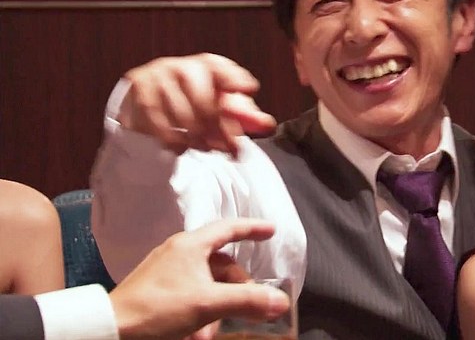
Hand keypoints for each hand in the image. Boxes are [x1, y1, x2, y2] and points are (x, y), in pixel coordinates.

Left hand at [109, 218, 288, 339]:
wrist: (110, 329)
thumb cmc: (158, 309)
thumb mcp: (208, 304)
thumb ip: (246, 301)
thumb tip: (280, 301)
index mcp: (191, 245)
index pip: (229, 228)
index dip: (252, 228)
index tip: (271, 231)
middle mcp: (179, 252)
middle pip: (221, 263)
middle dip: (237, 288)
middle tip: (249, 307)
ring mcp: (166, 271)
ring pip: (206, 282)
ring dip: (218, 305)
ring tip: (215, 331)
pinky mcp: (157, 289)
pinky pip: (190, 293)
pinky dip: (202, 310)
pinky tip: (199, 333)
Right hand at [120, 53, 276, 155]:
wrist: (148, 105)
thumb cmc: (194, 105)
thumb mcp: (221, 110)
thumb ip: (245, 117)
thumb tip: (266, 125)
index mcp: (208, 65)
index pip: (222, 69)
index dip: (235, 78)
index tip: (249, 90)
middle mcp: (183, 65)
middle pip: (204, 98)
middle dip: (219, 128)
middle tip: (231, 149)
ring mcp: (159, 74)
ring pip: (181, 111)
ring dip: (197, 137)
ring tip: (207, 150)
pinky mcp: (139, 85)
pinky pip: (156, 117)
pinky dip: (171, 136)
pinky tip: (180, 147)